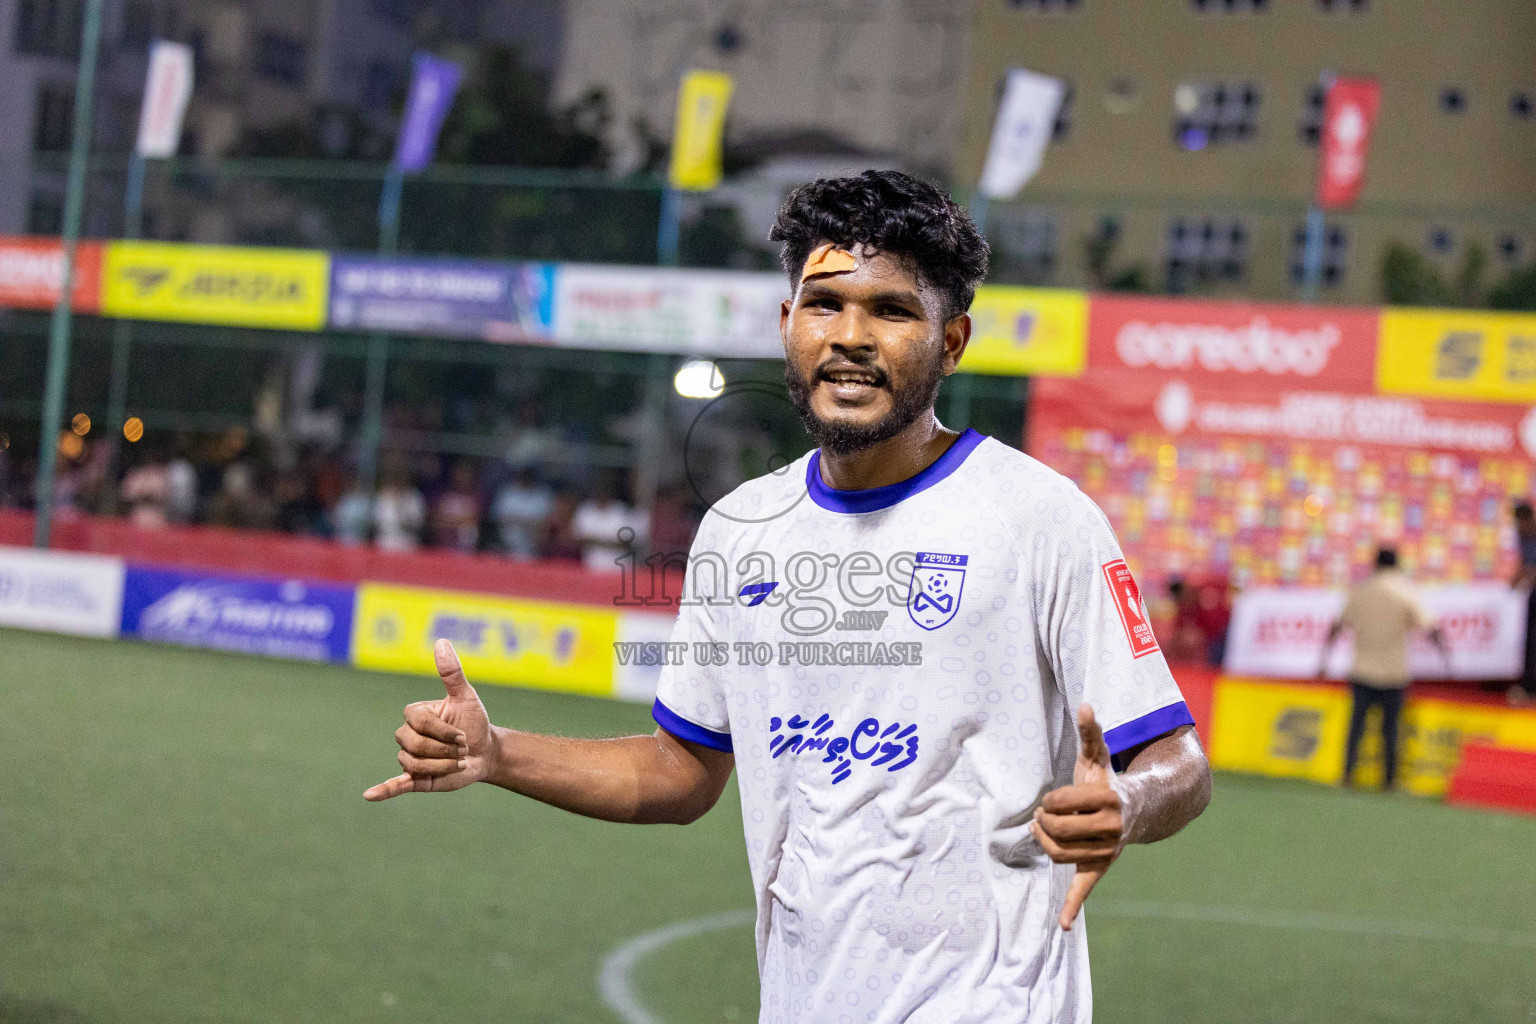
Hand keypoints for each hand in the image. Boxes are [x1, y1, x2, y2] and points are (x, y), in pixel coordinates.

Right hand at [364, 639, 494, 800]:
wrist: (486, 752)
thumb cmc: (474, 722)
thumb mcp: (466, 697)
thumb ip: (452, 673)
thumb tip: (441, 641)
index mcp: (415, 714)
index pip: (419, 722)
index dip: (443, 731)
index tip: (463, 735)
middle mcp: (407, 735)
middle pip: (414, 745)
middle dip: (444, 750)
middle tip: (462, 750)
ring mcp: (409, 757)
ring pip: (413, 764)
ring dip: (441, 767)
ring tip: (457, 763)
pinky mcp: (415, 778)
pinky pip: (394, 784)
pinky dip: (382, 790)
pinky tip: (369, 796)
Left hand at [1032, 703, 1131, 930]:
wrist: (1141, 810)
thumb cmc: (1109, 781)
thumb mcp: (1099, 757)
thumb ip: (1090, 733)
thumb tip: (1084, 705)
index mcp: (1108, 799)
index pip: (1063, 802)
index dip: (1051, 800)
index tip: (1050, 799)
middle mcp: (1111, 828)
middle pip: (1059, 829)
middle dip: (1044, 821)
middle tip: (1042, 814)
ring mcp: (1107, 850)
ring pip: (1061, 854)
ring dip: (1046, 843)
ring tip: (1043, 830)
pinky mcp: (1101, 866)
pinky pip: (1087, 888)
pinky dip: (1073, 907)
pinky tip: (1062, 925)